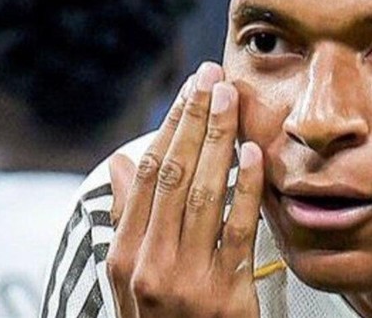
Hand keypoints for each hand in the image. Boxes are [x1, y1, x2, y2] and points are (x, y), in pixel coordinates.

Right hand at [105, 62, 263, 317]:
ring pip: (202, 193)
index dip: (169, 127)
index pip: (147, 173)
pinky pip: (238, 230)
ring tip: (230, 98)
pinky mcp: (225, 294)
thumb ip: (128, 219)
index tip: (189, 90)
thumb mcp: (132, 276)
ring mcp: (186, 278)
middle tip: (212, 76)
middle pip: (173, 174)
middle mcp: (149, 262)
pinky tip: (253, 153)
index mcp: (123, 254)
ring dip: (218, 140)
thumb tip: (117, 165)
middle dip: (194, 120)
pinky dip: (246, 188)